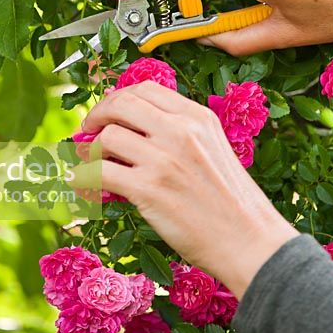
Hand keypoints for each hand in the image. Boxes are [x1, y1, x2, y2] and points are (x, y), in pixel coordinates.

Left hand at [81, 81, 296, 298]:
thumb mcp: (213, 149)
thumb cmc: (232, 203)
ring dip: (90, 150)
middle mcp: (180, 131)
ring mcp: (164, 159)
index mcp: (197, 117)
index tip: (108, 112)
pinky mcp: (149, 189)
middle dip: (98, 114)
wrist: (250, 242)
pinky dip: (84, 176)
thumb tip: (133, 130)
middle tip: (87, 129)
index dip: (118, 97)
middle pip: (121, 104)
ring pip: (107, 137)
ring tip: (90, 162)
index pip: (146, 89)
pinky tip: (82, 183)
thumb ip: (180, 133)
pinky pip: (100, 172)